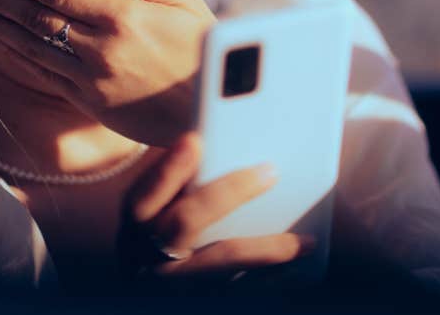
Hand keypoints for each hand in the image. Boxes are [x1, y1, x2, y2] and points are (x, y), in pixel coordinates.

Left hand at [0, 0, 215, 145]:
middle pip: (34, 18)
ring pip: (32, 48)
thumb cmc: (206, 47)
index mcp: (122, 16)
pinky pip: (45, 76)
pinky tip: (0, 45)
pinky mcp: (91, 103)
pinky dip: (18, 57)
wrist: (217, 109)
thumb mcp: (185, 0)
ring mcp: (92, 80)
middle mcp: (100, 48)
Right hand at [117, 133, 315, 289]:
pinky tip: (297, 267)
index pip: (145, 195)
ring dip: (265, 250)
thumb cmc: (157, 219)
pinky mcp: (200, 298)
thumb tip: (212, 144)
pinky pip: (236, 289)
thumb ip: (176, 176)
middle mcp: (148, 254)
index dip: (169, 169)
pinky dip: (267, 277)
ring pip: (221, 264)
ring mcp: (175, 282)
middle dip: (228, 193)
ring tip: (305, 241)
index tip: (195, 141)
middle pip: (187, 223)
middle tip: (270, 172)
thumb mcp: (153, 197)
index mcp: (135, 220)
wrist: (144, 274)